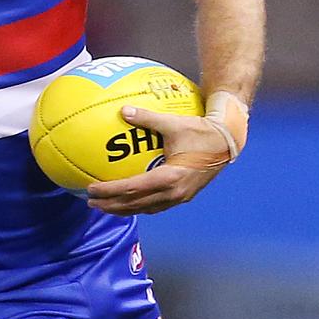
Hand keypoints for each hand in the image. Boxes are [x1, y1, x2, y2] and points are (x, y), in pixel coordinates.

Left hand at [86, 106, 229, 215]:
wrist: (227, 142)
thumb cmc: (201, 130)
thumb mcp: (173, 123)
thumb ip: (147, 118)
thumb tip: (123, 110)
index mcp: (169, 178)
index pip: (132, 189)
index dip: (109, 192)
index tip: (91, 189)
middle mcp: (174, 193)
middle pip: (135, 205)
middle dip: (111, 205)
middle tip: (90, 201)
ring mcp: (180, 197)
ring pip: (145, 208)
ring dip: (124, 208)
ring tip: (105, 205)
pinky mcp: (183, 196)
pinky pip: (156, 205)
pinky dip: (139, 204)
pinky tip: (129, 199)